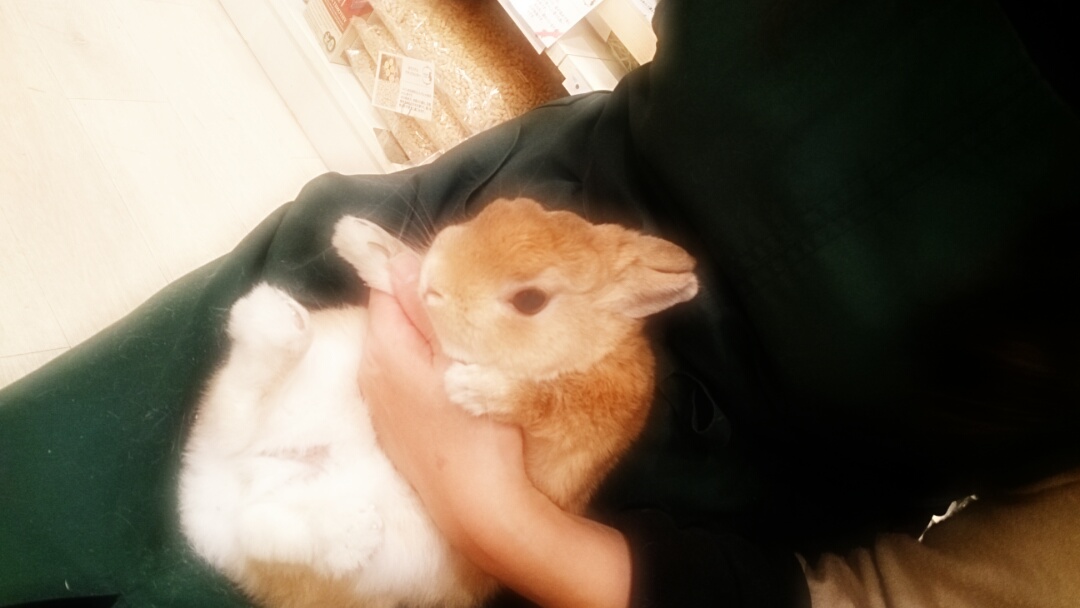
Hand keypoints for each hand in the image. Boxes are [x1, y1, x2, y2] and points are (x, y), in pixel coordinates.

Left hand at [360, 254, 631, 606]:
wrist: (481, 511)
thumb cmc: (479, 432)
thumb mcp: (461, 359)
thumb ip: (427, 309)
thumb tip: (397, 258)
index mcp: (382, 351)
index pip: (385, 286)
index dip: (421, 271)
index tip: (461, 269)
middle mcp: (370, 375)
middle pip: (392, 317)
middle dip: (427, 302)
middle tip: (477, 297)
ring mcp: (382, 405)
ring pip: (402, 349)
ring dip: (430, 336)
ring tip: (474, 333)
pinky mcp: (398, 429)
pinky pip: (407, 378)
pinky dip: (429, 367)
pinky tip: (460, 376)